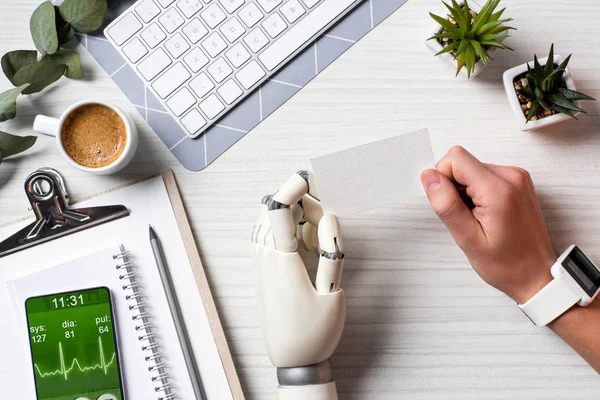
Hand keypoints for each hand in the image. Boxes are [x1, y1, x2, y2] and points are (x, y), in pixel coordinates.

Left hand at [251, 171, 345, 368]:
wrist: (292, 363)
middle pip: (271, 212)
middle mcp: (265, 260)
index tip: (309, 177)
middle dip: (297, 201)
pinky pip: (265, 237)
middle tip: (324, 215)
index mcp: (282, 263)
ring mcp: (260, 266)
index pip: (278, 212)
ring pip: (266, 223)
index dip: (291, 188)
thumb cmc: (315, 333)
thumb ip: (332, 253)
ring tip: (315, 229)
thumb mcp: (334, 295)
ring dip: (290, 215)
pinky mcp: (261, 273)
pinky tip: (303, 241)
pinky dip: (283, 229)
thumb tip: (329, 218)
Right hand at [420, 146, 555, 303]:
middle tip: (464, 216)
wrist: (537, 275)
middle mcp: (511, 176)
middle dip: (453, 187)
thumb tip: (429, 177)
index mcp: (499, 190)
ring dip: (465, 191)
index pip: (455, 159)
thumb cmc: (507, 264)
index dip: (442, 179)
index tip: (449, 205)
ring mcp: (517, 177)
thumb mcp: (468, 239)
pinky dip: (477, 192)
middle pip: (463, 162)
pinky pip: (484, 175)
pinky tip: (484, 214)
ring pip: (471, 168)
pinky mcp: (517, 181)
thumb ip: (447, 204)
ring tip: (476, 218)